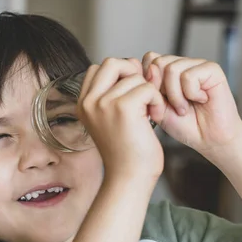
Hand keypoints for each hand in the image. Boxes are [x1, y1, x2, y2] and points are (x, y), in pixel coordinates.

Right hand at [78, 58, 165, 179]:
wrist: (130, 179)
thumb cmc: (128, 153)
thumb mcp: (117, 118)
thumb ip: (121, 91)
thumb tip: (140, 64)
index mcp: (83, 104)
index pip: (99, 69)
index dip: (120, 74)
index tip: (133, 95)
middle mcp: (89, 102)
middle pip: (112, 62)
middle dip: (133, 73)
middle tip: (143, 96)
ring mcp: (103, 103)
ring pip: (134, 75)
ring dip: (149, 91)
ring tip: (150, 113)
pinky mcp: (123, 108)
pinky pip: (147, 87)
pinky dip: (157, 100)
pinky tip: (156, 118)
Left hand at [142, 52, 241, 159]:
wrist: (210, 139)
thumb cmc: (187, 125)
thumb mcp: (158, 109)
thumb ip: (150, 88)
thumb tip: (151, 67)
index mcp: (168, 70)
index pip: (149, 59)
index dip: (149, 82)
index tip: (160, 102)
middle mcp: (183, 64)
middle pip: (158, 62)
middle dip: (162, 90)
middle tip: (175, 106)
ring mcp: (197, 65)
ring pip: (172, 69)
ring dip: (176, 96)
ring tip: (185, 108)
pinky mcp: (212, 69)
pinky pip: (189, 76)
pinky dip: (191, 94)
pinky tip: (201, 100)